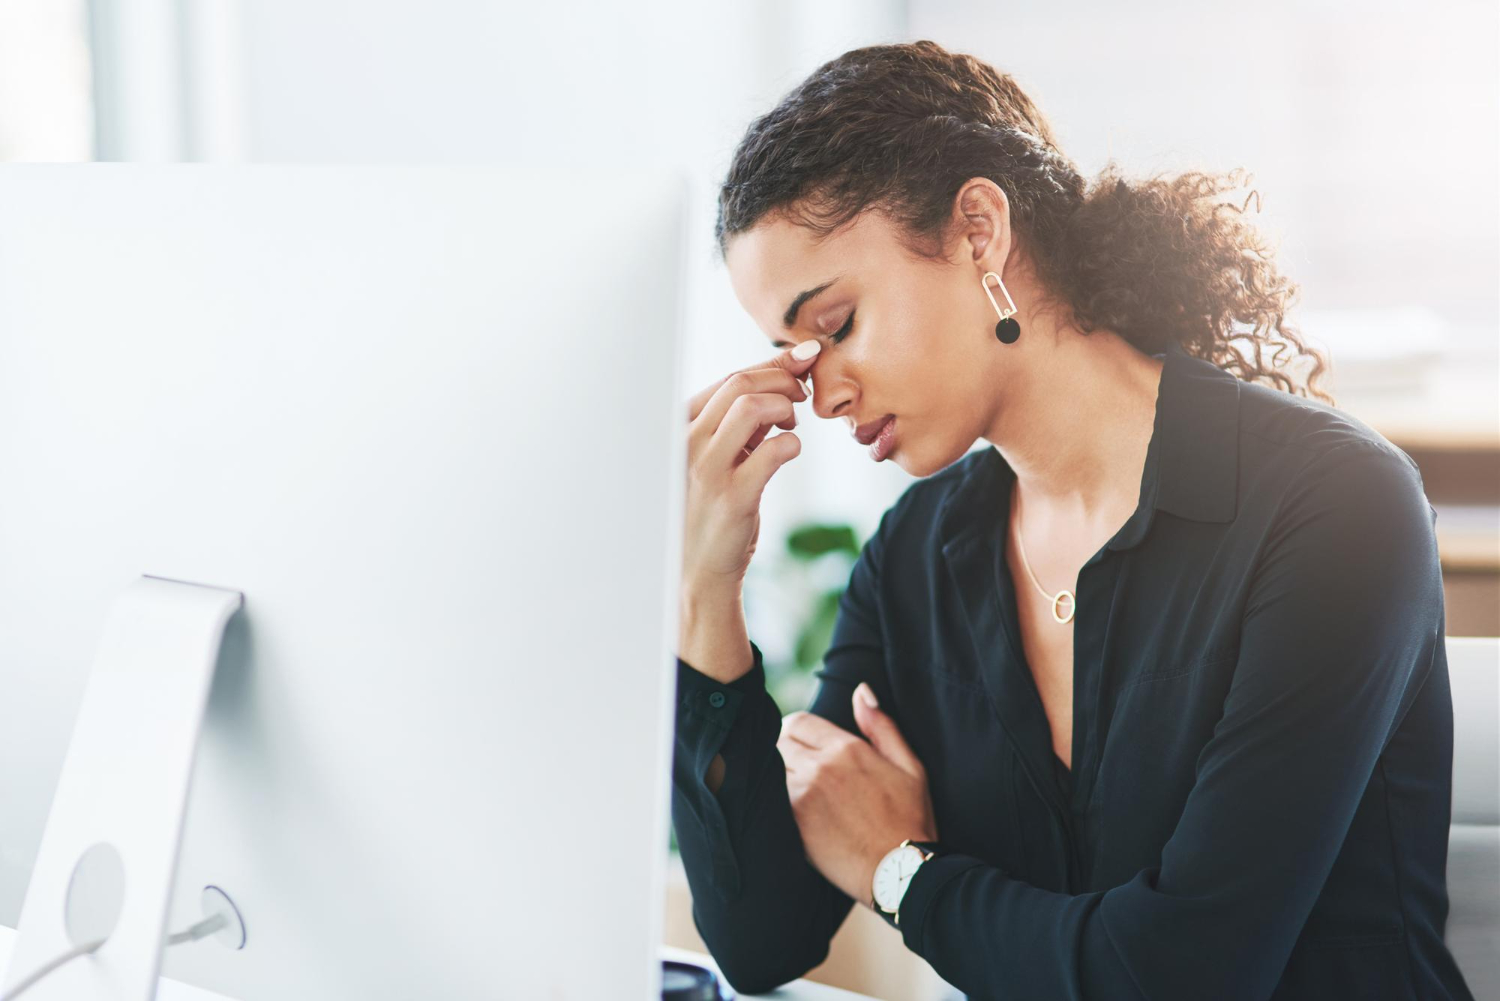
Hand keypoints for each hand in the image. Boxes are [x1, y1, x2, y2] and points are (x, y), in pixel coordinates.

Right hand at [681, 342, 819, 591]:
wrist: (699, 568)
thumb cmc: (712, 507)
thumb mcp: (717, 457)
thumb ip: (740, 424)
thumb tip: (782, 382)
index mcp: (681, 428)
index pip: (728, 378)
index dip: (772, 365)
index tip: (804, 359)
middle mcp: (686, 443)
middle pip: (740, 385)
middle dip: (782, 380)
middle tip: (803, 395)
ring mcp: (706, 469)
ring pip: (751, 407)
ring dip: (785, 407)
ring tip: (792, 424)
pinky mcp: (732, 496)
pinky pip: (773, 450)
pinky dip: (792, 443)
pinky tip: (791, 451)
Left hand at [776, 682, 937, 907]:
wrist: (901, 873)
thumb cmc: (910, 818)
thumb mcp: (908, 765)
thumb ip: (880, 725)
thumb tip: (861, 690)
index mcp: (846, 748)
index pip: (797, 721)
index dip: (798, 731)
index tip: (804, 744)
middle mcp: (819, 768)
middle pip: (778, 741)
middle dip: (785, 748)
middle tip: (799, 765)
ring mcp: (802, 797)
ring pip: (771, 768)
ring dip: (780, 773)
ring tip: (797, 787)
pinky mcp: (793, 824)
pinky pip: (770, 797)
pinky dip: (776, 798)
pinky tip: (793, 808)